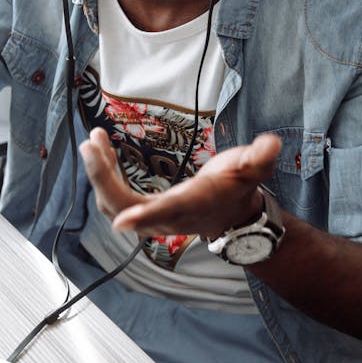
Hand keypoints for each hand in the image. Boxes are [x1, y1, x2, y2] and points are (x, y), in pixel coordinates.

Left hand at [79, 127, 281, 239]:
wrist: (230, 211)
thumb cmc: (237, 185)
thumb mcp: (252, 169)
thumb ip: (259, 157)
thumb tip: (271, 143)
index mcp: (193, 205)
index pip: (167, 212)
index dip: (145, 217)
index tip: (122, 222)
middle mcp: (167, 217)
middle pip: (126, 207)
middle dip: (104, 179)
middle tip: (90, 144)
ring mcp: (150, 217)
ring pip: (114, 203)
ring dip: (99, 174)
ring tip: (92, 141)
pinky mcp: (140, 210)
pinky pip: (113, 197)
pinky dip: (103, 174)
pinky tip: (100, 149)